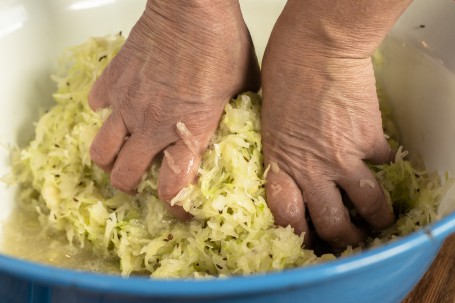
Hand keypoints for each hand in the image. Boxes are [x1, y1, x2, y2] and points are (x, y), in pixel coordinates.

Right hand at [88, 0, 259, 216]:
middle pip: (123, 176)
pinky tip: (120, 105)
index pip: (171, 189)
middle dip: (130, 185)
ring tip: (121, 151)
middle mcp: (151, 126)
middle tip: (141, 179)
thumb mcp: (245, 88)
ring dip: (108, 158)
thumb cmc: (222, 44)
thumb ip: (239, 116)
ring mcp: (126, 104)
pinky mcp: (112, 80)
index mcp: (187, 133)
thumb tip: (243, 127)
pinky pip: (96, 105)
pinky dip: (104, 111)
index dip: (173, 207)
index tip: (178, 208)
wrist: (192, 8)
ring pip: (99, 150)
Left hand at [261, 0, 409, 247]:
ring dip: (377, 216)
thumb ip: (283, 151)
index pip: (288, 216)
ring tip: (380, 218)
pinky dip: (383, 163)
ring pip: (368, 205)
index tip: (309, 240)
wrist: (316, 47)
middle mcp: (311, 170)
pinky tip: (379, 160)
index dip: (301, 235)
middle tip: (350, 237)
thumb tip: (297, 165)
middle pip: (332, 223)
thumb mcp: (269, 122)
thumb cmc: (282, 75)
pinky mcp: (370, 140)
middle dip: (344, 238)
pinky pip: (383, 162)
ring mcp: (344, 158)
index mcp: (280, 163)